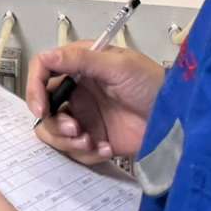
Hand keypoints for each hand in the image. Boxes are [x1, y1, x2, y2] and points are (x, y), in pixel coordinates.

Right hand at [27, 41, 164, 165]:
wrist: (175, 120)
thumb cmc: (151, 84)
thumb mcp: (118, 66)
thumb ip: (81, 60)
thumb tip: (48, 56)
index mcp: (80, 65)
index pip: (43, 70)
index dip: (35, 88)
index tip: (41, 108)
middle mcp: (77, 90)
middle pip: (44, 106)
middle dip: (55, 123)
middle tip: (76, 131)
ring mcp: (85, 116)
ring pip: (55, 132)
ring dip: (68, 141)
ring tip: (92, 143)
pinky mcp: (94, 139)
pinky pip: (75, 151)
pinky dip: (86, 154)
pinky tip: (106, 149)